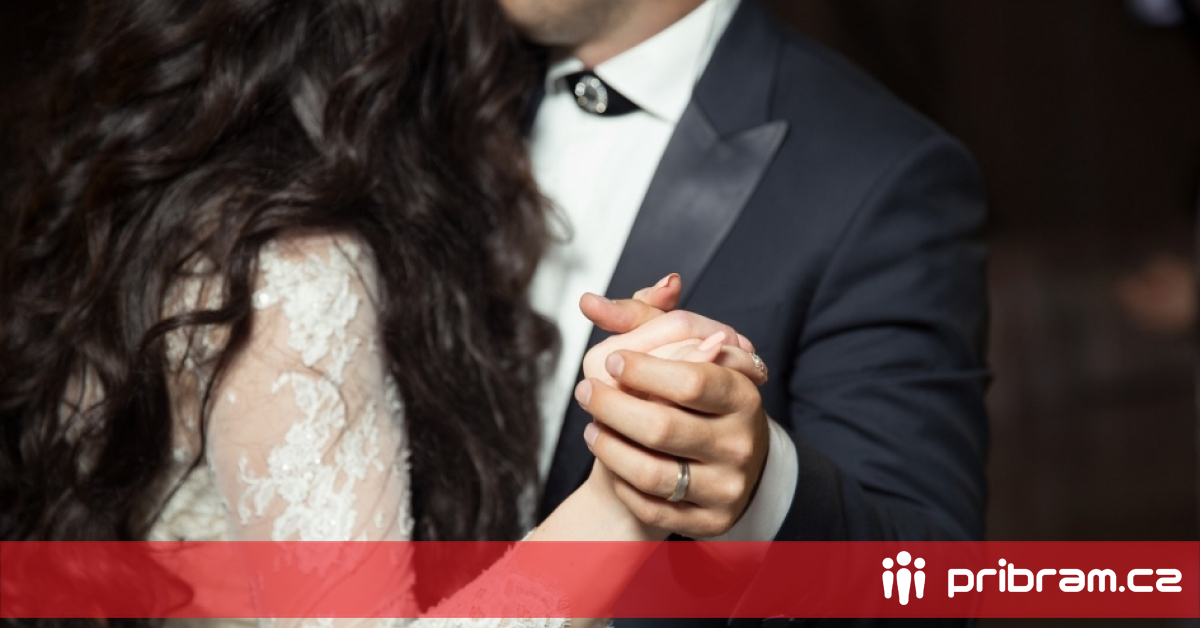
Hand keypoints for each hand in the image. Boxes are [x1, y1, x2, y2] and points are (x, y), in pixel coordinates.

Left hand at [574, 276, 771, 538]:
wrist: (722, 462)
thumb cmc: (697, 397)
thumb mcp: (682, 351)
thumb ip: (642, 320)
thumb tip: (589, 301)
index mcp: (743, 394)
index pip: (691, 381)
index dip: (643, 370)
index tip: (613, 359)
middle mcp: (741, 443)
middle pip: (662, 427)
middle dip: (611, 406)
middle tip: (584, 390)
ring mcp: (727, 487)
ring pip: (651, 473)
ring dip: (608, 447)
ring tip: (590, 427)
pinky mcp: (710, 521)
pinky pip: (652, 507)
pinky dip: (622, 482)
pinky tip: (611, 458)